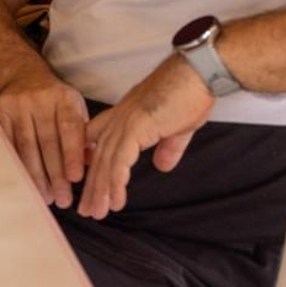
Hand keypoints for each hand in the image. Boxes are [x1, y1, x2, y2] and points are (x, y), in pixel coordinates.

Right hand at [0, 77, 89, 207]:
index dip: (72, 154)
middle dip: (55, 174)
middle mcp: (40, 99)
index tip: (76, 179)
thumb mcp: (75, 110)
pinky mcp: (0, 112)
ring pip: (27, 146)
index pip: (69, 128)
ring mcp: (18, 105)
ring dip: (36, 175)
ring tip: (45, 197)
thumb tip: (91, 164)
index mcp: (64, 98)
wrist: (24, 77)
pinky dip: (17, 165)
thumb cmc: (56, 102)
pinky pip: (8, 144)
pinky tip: (24, 182)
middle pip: (48, 141)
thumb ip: (84, 135)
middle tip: (63, 199)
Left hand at [76, 54, 215, 219]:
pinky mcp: (135, 127)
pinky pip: (120, 161)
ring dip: (100, 190)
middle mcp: (119, 118)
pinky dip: (115, 182)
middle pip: (98, 157)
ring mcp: (125, 122)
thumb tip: (163, 166)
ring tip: (96, 212)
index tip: (89, 183)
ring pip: (105, 162)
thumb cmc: (191, 94)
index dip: (93, 162)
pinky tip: (114, 200)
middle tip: (87, 209)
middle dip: (93, 186)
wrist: (198, 74)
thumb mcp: (177, 127)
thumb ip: (167, 147)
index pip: (100, 140)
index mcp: (126, 115)